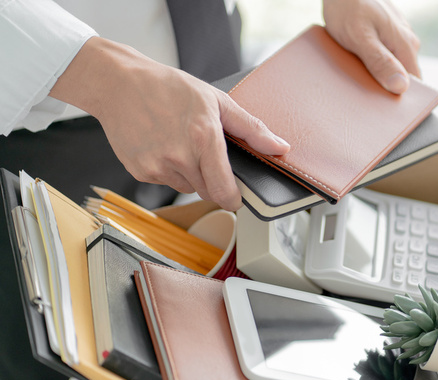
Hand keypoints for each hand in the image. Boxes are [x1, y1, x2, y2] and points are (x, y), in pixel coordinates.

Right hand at [49, 37, 289, 210]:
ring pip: (187, 187)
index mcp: (204, 139)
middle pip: (208, 192)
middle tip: (203, 152)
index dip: (234, 198)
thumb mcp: (216, 100)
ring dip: (190, 174)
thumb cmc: (168, 87)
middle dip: (212, 179)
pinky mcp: (140, 172)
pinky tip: (161, 145)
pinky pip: (165, 182)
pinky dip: (168, 170)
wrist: (118, 84)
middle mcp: (180, 157)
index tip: (237, 196)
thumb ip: (252, 129)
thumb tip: (280, 147)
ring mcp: (157, 167)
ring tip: (179, 143)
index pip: (225, 192)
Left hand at [323, 0, 420, 93]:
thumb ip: (380, 62)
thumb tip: (401, 87)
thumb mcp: (360, 38)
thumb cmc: (348, 7)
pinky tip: (356, 67)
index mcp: (405, 45)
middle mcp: (406, 42)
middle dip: (386, 92)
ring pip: (392, 68)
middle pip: (402, 79)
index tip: (385, 113)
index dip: (402, 102)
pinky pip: (383, 58)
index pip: (414, 85)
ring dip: (376, 78)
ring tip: (357, 82)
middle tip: (365, 102)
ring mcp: (397, 39)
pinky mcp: (385, 36)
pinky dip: (371, 66)